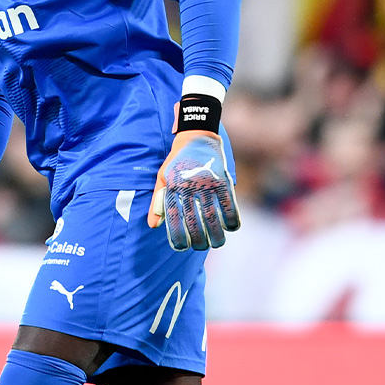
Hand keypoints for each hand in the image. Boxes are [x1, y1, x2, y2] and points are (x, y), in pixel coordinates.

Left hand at [148, 130, 240, 250]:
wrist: (196, 136)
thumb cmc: (177, 161)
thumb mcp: (162, 178)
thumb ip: (158, 202)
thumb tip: (153, 226)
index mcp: (172, 187)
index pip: (173, 218)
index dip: (177, 236)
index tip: (180, 248)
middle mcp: (188, 187)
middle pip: (193, 221)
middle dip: (197, 239)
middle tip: (200, 247)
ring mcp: (206, 184)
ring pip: (211, 216)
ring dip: (215, 234)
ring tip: (217, 243)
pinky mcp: (222, 180)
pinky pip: (228, 203)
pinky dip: (231, 218)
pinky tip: (231, 228)